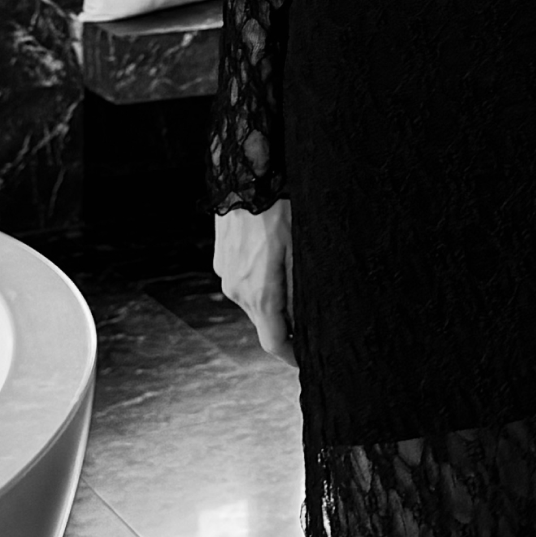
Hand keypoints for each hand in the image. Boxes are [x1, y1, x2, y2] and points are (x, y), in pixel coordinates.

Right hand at [213, 197, 296, 363]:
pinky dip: (260, 282)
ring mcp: (226, 275)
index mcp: (259, 295)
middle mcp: (237, 291)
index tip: (307, 359)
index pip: (274, 344)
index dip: (293, 356)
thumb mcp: (302, 254)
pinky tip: (275, 259)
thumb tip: (302, 326)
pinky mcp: (222, 260)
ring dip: (273, 301)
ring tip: (295, 279)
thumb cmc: (282, 212)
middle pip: (265, 323)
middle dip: (287, 325)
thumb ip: (300, 296)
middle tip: (312, 318)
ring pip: (254, 302)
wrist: (246, 177)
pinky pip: (244, 281)